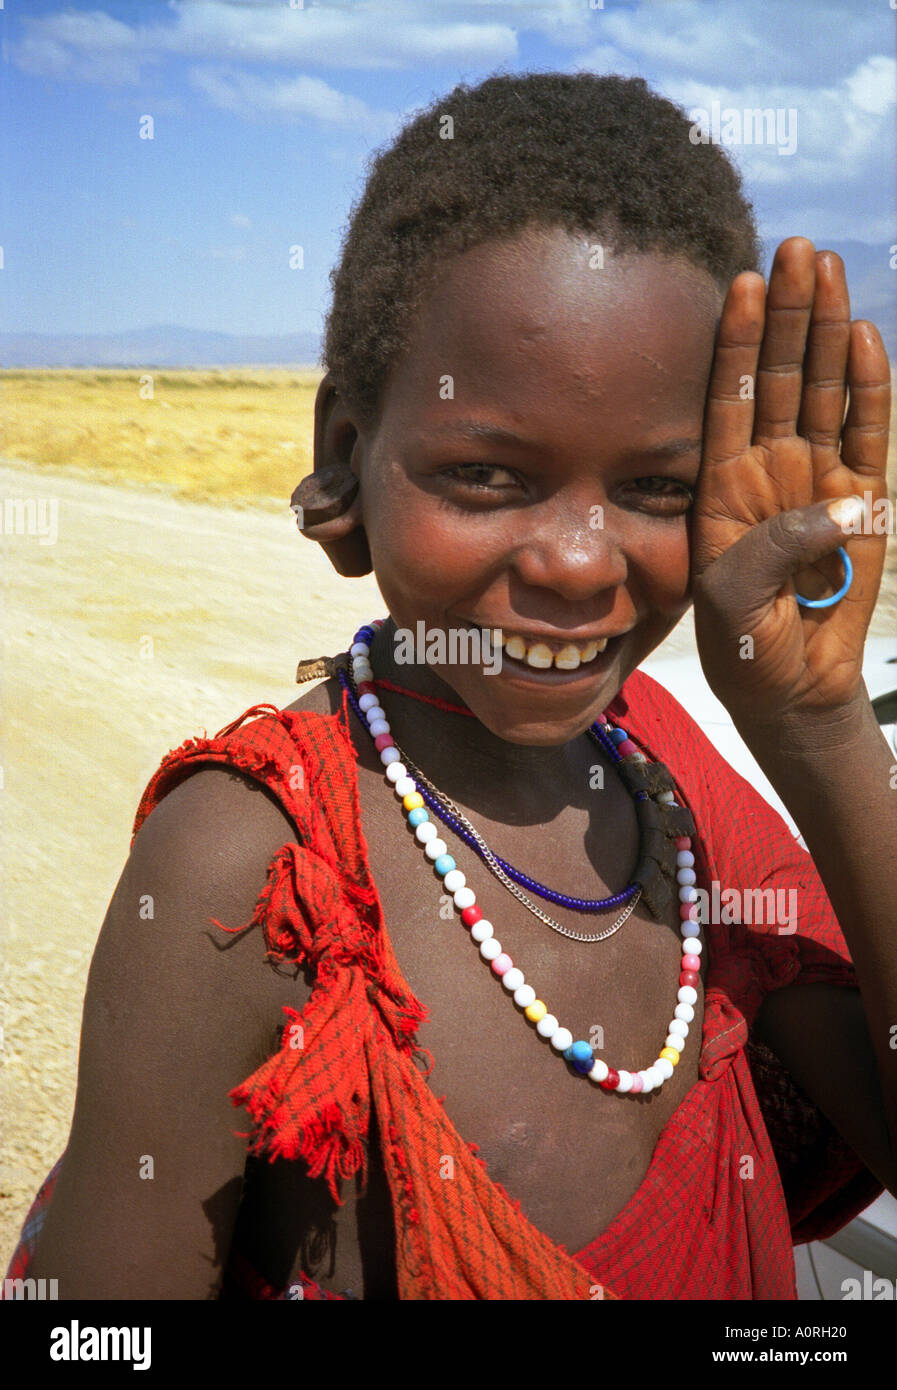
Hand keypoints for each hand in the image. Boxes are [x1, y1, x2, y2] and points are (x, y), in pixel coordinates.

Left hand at [690, 237, 890, 732]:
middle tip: (793, 247)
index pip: (726, 397)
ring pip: (822, 388)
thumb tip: (838, 507)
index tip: (736, 283)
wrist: (788, 682)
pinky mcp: (864, 499)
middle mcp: (768, 466)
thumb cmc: (743, 643)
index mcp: (722, 482)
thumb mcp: (732, 599)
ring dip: (824, 329)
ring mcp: (817, 477)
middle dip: (785, 311)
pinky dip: (868, 388)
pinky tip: (861, 338)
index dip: (732, 342)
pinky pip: (869, 432)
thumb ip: (771, 549)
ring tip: (824, 267)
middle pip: (777, 374)